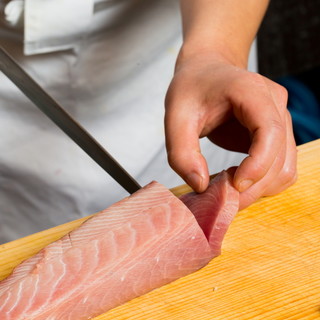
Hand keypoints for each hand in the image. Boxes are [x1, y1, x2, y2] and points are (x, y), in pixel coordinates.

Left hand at [165, 52, 296, 208]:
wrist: (206, 70)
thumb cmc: (191, 88)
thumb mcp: (175, 116)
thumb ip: (182, 152)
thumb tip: (201, 186)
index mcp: (251, 91)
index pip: (270, 132)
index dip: (257, 165)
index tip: (232, 185)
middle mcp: (274, 104)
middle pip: (280, 158)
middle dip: (253, 186)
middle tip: (221, 198)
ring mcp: (280, 119)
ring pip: (285, 167)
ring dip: (259, 188)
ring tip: (227, 188)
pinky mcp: (277, 133)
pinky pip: (280, 166)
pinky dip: (263, 181)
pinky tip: (237, 177)